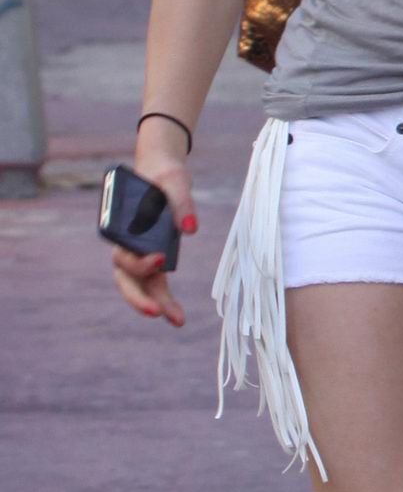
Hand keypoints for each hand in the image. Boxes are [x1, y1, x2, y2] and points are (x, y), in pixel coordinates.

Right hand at [111, 127, 197, 327]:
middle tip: (155, 312)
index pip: (123, 253)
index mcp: (121, 226)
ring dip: (154, 304)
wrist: (162, 171)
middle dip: (138, 297)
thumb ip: (181, 203)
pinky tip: (178, 317)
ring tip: (176, 320)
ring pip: (140, 286)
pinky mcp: (153, 259)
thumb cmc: (163, 173)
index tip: (159, 259)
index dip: (137, 262)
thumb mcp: (175, 180)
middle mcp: (126, 244)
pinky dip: (164, 300)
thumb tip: (191, 229)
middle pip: (126, 278)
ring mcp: (139, 254)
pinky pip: (155, 284)